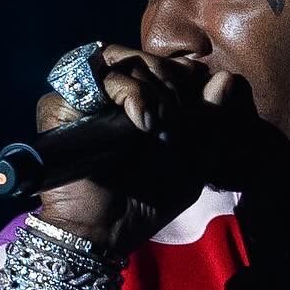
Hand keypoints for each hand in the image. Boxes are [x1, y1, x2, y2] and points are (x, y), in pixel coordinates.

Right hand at [33, 43, 256, 250]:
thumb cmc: (148, 201)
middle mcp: (113, 95)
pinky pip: (96, 75)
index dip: (188, 76)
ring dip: (152, 87)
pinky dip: (130, 91)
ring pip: (122, 58)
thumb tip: (226, 77)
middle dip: (172, 84)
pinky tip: (143, 120)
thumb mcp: (195, 164)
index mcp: (144, 103)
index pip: (169, 64)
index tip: (200, 105)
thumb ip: (213, 122)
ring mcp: (86, 97)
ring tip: (160, 125)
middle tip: (177, 124)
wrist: (106, 231)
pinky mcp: (62, 103)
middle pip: (147, 57)